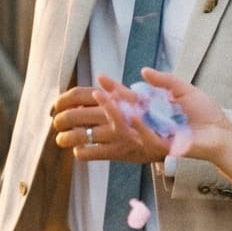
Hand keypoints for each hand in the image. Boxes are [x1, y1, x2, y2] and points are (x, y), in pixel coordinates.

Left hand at [50, 85, 165, 163]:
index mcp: (115, 98)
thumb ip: (118, 89)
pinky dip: (81, 152)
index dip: (65, 100)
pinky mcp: (118, 152)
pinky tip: (79, 150)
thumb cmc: (153, 117)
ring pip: (81, 136)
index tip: (57, 105)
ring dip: (67, 138)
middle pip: (76, 115)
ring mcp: (115, 135)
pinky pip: (91, 153)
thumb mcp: (138, 98)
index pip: (81, 94)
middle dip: (62, 119)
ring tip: (61, 139)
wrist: (175, 139)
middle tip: (56, 123)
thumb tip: (101, 77)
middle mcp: (113, 115)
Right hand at [103, 68, 231, 164]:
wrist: (222, 133)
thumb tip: (143, 70)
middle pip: (123, 114)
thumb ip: (165, 81)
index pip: (129, 98)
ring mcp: (154, 135)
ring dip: (117, 115)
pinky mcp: (163, 147)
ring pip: (129, 128)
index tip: (100, 77)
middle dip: (108, 103)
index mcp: (153, 108)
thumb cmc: (205, 113)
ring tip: (108, 101)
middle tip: (97, 92)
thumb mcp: (184, 90)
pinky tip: (135, 115)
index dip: (114, 88)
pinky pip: (147, 138)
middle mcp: (149, 122)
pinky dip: (140, 127)